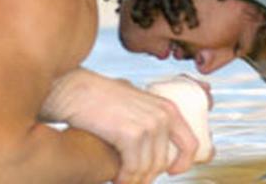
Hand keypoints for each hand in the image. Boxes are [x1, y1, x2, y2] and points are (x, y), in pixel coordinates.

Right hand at [48, 70, 198, 182]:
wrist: (75, 90)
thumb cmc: (99, 96)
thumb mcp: (134, 98)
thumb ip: (147, 112)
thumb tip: (152, 133)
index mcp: (167, 108)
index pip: (190, 144)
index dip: (183, 164)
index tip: (171, 171)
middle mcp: (162, 116)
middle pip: (162, 162)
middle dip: (146, 175)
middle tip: (131, 178)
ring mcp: (148, 125)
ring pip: (147, 168)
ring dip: (134, 179)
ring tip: (122, 179)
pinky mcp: (131, 135)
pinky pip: (133, 168)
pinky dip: (124, 177)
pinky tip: (116, 177)